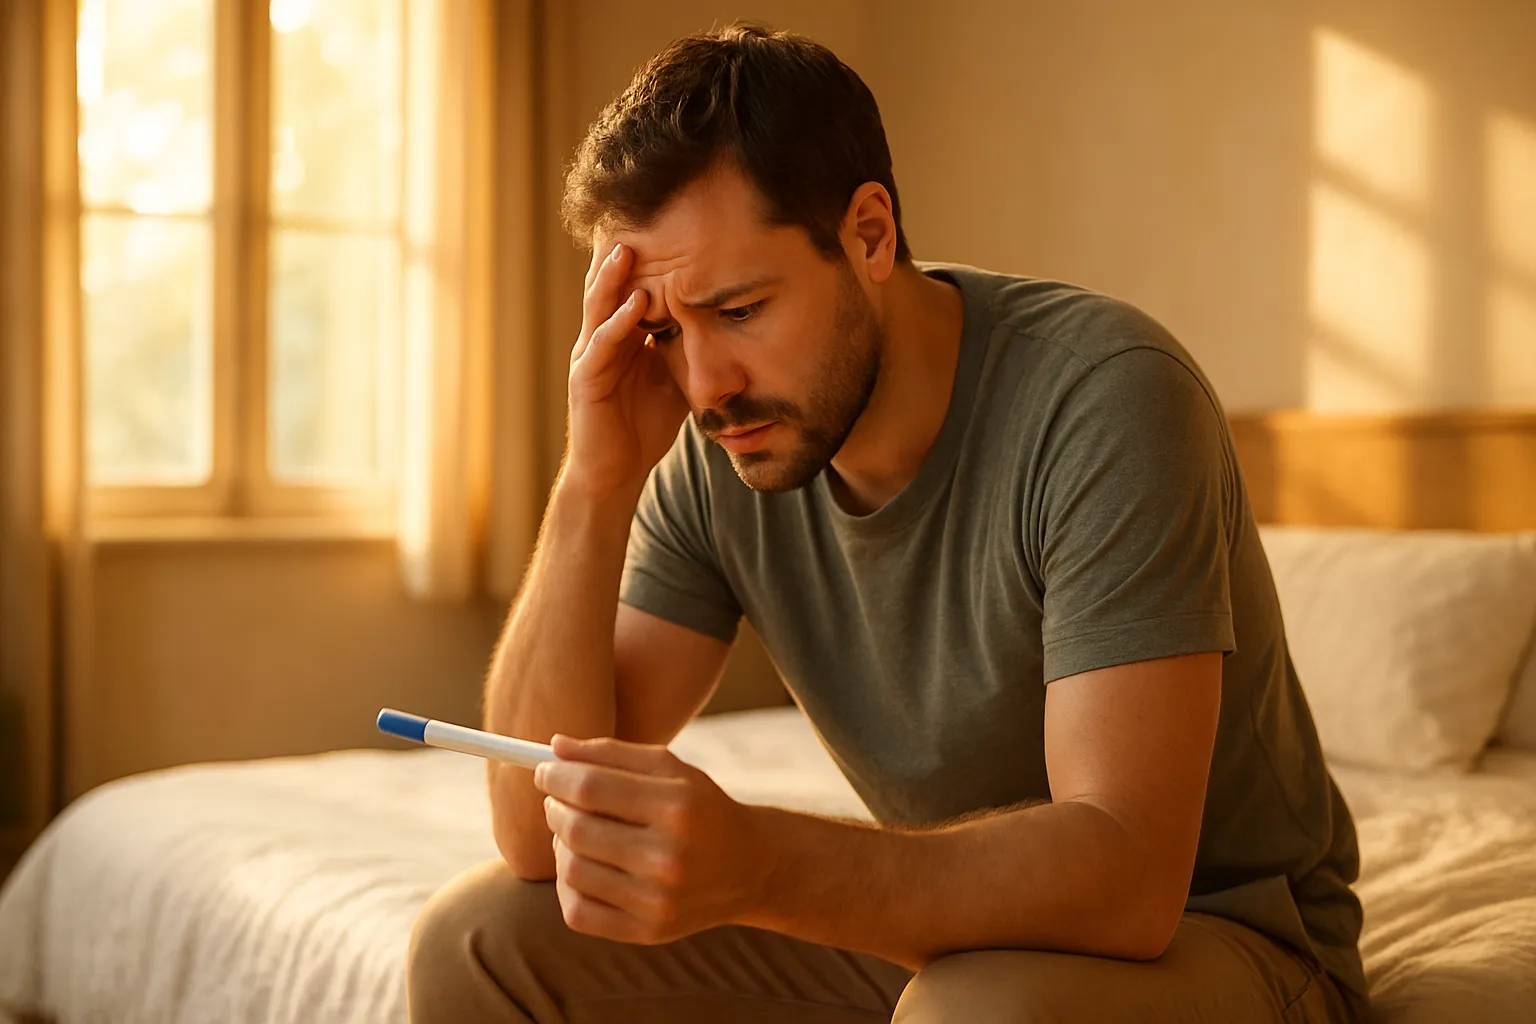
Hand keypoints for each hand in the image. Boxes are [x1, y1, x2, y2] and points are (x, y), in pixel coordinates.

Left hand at [533, 734, 773, 943]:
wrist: (749, 868)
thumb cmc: (700, 808)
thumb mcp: (671, 769)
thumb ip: (611, 754)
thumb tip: (553, 748)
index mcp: (678, 807)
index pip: (591, 788)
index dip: (556, 777)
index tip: (544, 771)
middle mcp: (669, 857)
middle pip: (576, 829)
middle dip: (555, 808)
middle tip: (559, 800)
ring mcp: (658, 901)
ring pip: (571, 869)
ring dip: (560, 845)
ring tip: (576, 832)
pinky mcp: (648, 932)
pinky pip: (577, 912)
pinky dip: (567, 886)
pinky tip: (583, 866)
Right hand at [564, 242, 689, 500]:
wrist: (617, 472)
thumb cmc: (644, 425)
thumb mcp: (675, 377)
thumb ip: (688, 348)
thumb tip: (724, 325)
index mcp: (623, 335)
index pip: (633, 287)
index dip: (647, 261)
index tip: (668, 229)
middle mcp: (602, 338)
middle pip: (611, 287)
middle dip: (624, 255)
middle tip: (641, 219)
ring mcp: (590, 356)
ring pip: (599, 307)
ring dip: (613, 279)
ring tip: (628, 249)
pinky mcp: (585, 379)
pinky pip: (601, 345)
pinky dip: (616, 323)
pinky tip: (634, 305)